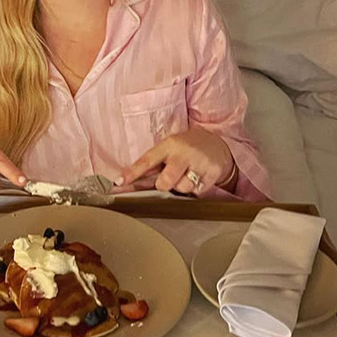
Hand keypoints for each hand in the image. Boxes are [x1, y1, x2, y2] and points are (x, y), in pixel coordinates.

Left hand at [117, 127, 233, 194]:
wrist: (217, 145)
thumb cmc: (186, 148)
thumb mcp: (169, 149)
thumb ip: (153, 164)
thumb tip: (128, 180)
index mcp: (169, 145)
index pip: (147, 160)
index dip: (132, 172)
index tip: (120, 181)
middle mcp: (183, 153)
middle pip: (166, 181)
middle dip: (164, 185)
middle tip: (169, 179)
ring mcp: (199, 163)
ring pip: (183, 188)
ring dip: (182, 186)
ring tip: (186, 175)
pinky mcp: (212, 173)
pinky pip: (198, 192)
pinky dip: (196, 189)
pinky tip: (198, 177)